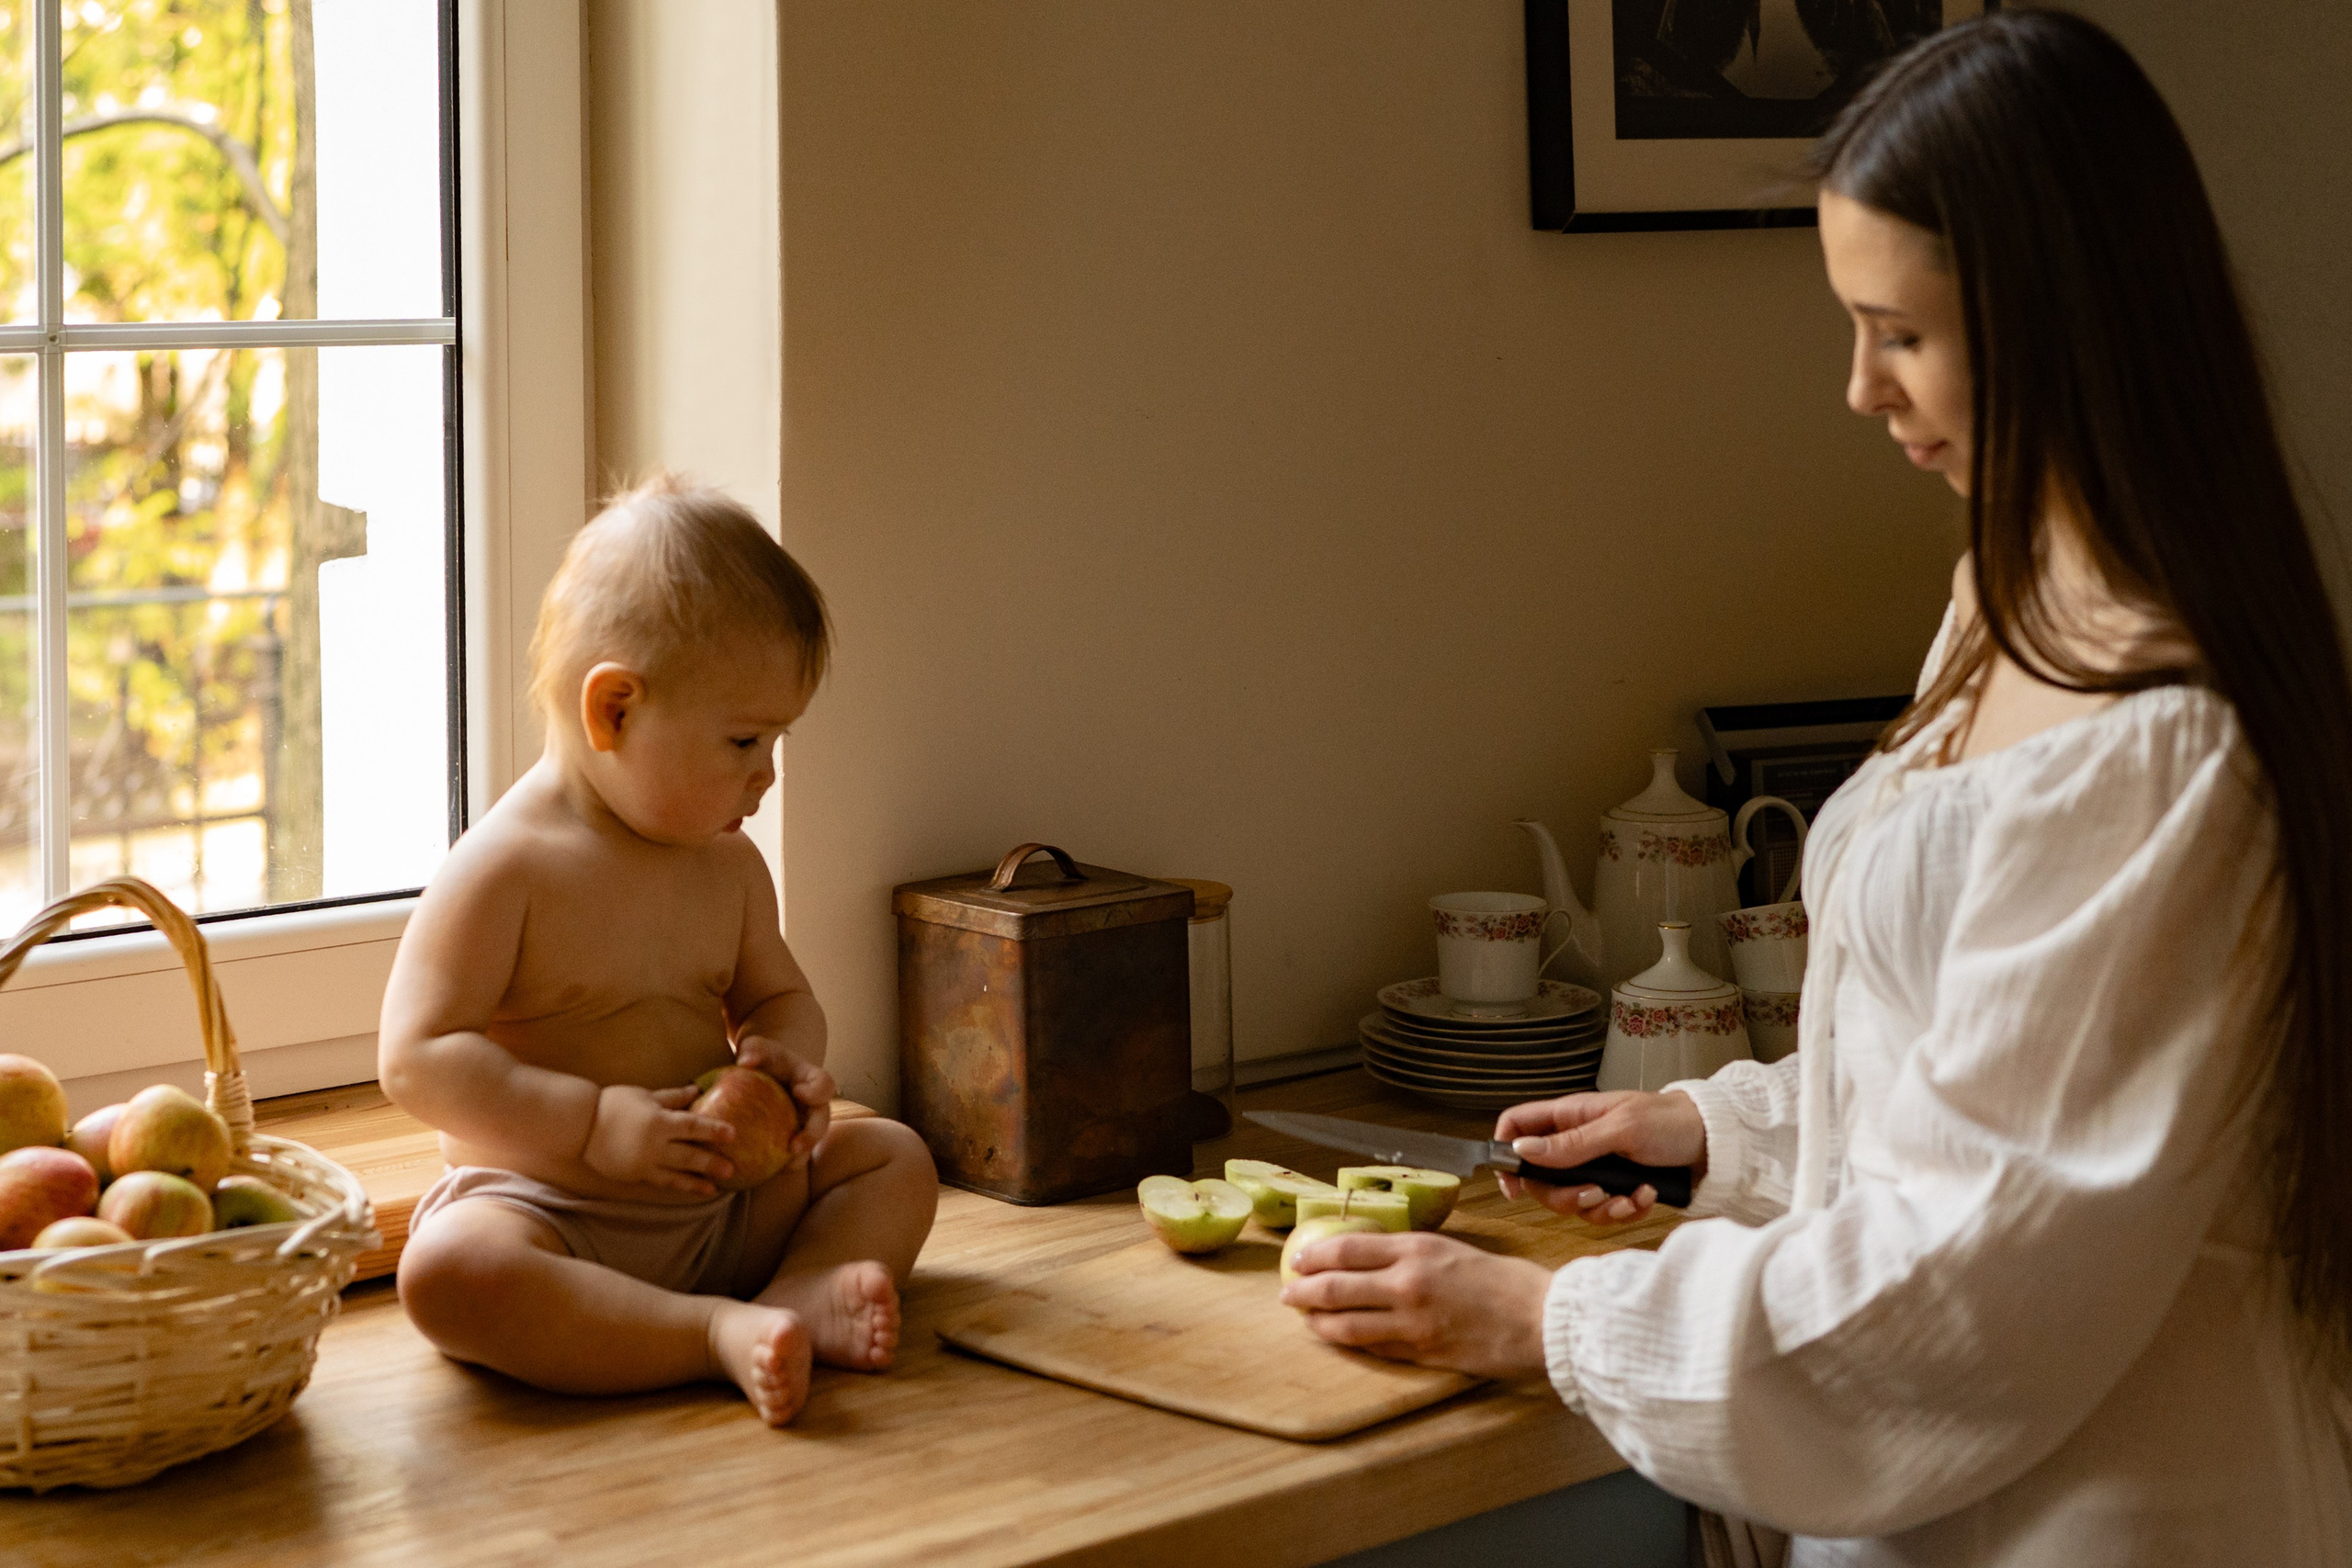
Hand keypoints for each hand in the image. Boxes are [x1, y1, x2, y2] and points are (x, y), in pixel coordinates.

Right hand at [582, 1083, 736, 1195]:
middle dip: (711, 1163)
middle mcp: (653, 1146)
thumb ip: (672, 1097)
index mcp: (658, 1122)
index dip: (713, 1130)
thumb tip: (696, 1090)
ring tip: (715, 1189)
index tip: (733, 1134)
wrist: (580, 1126)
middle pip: (688, 1156)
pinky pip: (660, 1183)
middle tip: (731, 1169)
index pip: (692, 1126)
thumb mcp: (645, 1096)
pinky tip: (690, 1189)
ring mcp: (643, 1164)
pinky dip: (677, 1187)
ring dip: (697, 1182)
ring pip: (675, 1176)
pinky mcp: (634, 1176)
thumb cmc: (613, 1104)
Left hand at [735, 1036, 832, 1164]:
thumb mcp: (756, 1047)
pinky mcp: (792, 1138)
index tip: (799, 1092)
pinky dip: (780, 1164)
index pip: (825, 1084)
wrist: (763, 1071)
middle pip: (822, 1120)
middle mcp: (814, 1104)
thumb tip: (746, 1063)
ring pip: (810, 1143)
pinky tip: (763, 1172)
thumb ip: (753, 1050)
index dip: (817, 1091)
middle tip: (795, 1147)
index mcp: (812, 1080)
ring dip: (801, 1157)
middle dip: (812, 1135)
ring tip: (785, 1168)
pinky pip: (791, 1155)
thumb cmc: (760, 1056)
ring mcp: (805, 1123)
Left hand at [1279, 1231, 1552, 1377]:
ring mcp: (1413, 1321)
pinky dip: (1351, 1343)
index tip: (1299, 1258)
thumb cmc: (1505, 1281)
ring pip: (1347, 1324)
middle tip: (1288, 1293)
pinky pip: (1375, 1348)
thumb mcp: (1454, 1250)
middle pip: (1336, 1286)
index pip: (1348, 1248)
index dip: (1315, 1255)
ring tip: (1306, 1319)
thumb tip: (1374, 1256)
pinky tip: (1341, 1339)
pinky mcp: (1422, 1353)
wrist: (1541, 1319)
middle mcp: (1408, 1282)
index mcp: (1417, 1249)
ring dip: (1319, 1322)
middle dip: (1303, 1290)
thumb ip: (1413, 1253)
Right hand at [1494, 1090, 1706, 1223]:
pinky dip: (1624, 1210)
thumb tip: (1523, 1150)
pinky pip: (1602, 1212)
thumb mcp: (1620, 1129)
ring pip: (1572, 1201)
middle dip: (1564, 1196)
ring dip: (1600, 1207)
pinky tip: (1645, 1197)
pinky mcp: (1615, 1188)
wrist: (1714, 1143)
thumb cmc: (1670, 1121)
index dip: (1505, 1153)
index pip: (1517, 1127)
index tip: (1514, 1185)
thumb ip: (1571, 1143)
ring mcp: (1595, 1167)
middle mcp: (1576, 1144)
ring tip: (1629, 1196)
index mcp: (1569, 1117)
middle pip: (1540, 1178)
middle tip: (1593, 1193)